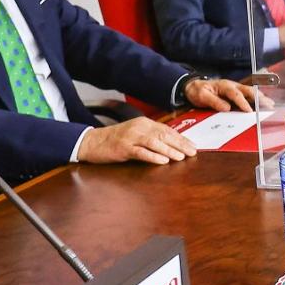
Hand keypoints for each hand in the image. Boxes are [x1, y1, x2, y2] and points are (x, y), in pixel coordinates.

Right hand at [78, 117, 196, 164]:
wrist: (92, 142)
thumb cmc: (115, 140)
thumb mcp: (135, 134)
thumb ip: (151, 137)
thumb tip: (172, 145)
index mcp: (144, 123)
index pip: (167, 130)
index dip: (181, 138)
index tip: (193, 146)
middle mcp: (139, 128)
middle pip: (163, 135)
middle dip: (180, 144)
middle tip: (192, 152)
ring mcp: (130, 137)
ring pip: (154, 142)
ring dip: (169, 150)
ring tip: (181, 157)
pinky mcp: (123, 148)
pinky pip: (141, 152)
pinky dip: (153, 156)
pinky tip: (163, 161)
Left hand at [184, 77, 268, 111]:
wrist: (193, 87)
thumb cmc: (198, 91)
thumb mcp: (202, 95)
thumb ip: (214, 101)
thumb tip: (227, 108)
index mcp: (224, 85)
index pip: (236, 94)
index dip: (243, 102)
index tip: (249, 111)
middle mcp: (232, 86)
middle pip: (248, 90)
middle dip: (259, 97)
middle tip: (268, 104)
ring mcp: (235, 90)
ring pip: (250, 93)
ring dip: (261, 98)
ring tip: (270, 104)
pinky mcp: (235, 95)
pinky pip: (247, 97)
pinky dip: (256, 101)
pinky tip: (264, 105)